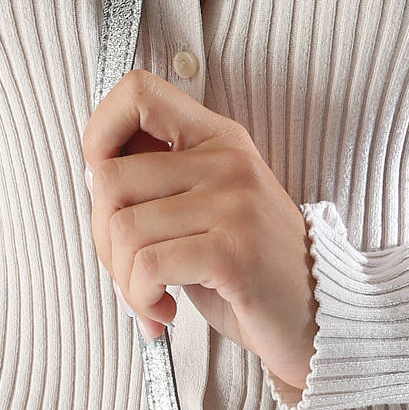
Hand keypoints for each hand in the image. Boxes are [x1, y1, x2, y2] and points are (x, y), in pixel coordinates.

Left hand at [82, 68, 317, 400]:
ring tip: (148, 296)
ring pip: (121, 228)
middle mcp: (226, 161)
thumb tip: (91, 175)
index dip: (100, 132)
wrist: (317, 318)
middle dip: (102, 239)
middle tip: (128, 272)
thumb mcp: (207, 210)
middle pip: (109, 178)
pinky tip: (162, 310)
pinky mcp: (232, 252)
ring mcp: (233, 203)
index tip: (104, 187)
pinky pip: (147, 266)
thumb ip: (159, 184)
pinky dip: (140, 298)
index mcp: (217, 139)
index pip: (137, 92)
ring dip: (122, 279)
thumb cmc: (249, 271)